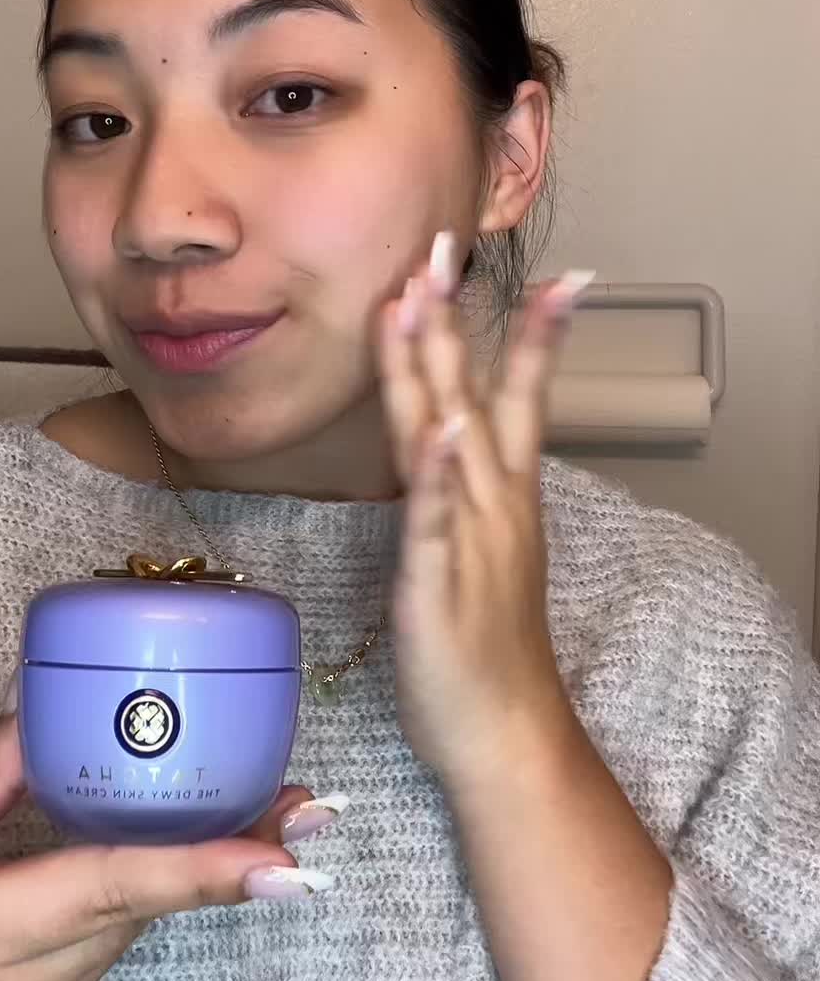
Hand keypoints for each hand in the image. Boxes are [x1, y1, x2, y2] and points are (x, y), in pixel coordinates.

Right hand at [0, 712, 311, 980]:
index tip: (286, 860)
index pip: (99, 891)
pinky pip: (98, 960)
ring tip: (261, 818)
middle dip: (227, 857)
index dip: (200, 871)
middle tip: (308, 805)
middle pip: (134, 909)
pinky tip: (144, 865)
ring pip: (124, 934)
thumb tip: (44, 708)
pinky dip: (126, 907)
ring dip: (183, 875)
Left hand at [376, 238, 592, 793]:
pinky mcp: (433, 585)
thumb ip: (463, 485)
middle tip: (441, 246)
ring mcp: (467, 541)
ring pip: (447, 438)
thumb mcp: (478, 545)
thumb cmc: (485, 643)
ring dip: (434, 367)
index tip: (559, 273)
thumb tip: (446, 430)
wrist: (505, 733)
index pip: (522, 395)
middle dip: (452, 318)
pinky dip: (436, 473)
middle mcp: (492, 504)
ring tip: (421, 300)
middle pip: (474, 394)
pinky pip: (432, 520)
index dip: (534, 333)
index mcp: (504, 494)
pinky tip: (439, 429)